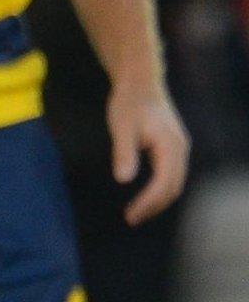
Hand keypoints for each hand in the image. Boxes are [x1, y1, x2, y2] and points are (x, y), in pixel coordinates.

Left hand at [107, 81, 189, 225]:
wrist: (140, 82)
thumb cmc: (129, 102)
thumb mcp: (121, 126)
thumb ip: (124, 152)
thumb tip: (123, 179)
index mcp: (171, 146)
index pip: (163, 183)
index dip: (148, 202)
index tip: (131, 214)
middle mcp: (180, 150)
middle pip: (173, 187)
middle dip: (153, 206)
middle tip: (131, 219)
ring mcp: (178, 149)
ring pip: (173, 183)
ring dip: (157, 200)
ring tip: (136, 213)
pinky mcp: (172, 149)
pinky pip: (170, 175)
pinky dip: (159, 190)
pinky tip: (144, 197)